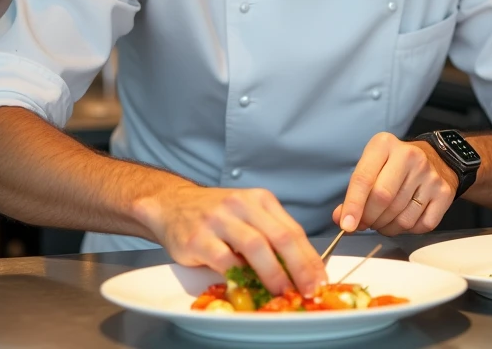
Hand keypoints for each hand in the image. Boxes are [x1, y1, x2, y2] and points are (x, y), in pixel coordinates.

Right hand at [140, 182, 326, 295]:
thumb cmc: (215, 214)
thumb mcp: (247, 213)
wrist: (172, 204)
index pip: (293, 230)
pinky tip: (248, 288)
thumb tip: (300, 270)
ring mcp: (219, 219)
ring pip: (256, 247)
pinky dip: (240, 277)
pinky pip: (225, 260)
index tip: (319, 279)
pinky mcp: (198, 238)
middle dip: (300, 267)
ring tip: (282, 292)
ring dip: (273, 274)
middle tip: (308, 289)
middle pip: (280, 237)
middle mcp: (242, 205)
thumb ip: (270, 234)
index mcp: (260, 199)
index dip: (310, 258)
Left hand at [333, 133, 456, 237]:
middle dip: (369, 218)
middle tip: (364, 223)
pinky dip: (407, 230)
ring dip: (387, 227)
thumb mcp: (372, 166)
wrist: (437, 158)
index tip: (346, 225)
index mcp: (385, 145)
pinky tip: (402, 220)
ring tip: (383, 220)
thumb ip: (354, 191)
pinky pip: (420, 225)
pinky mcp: (444, 193)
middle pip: (382, 199)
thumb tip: (341, 218)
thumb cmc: (396, 165)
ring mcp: (429, 175)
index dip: (353, 206)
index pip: (364, 178)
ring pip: (401, 217)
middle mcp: (410, 156)